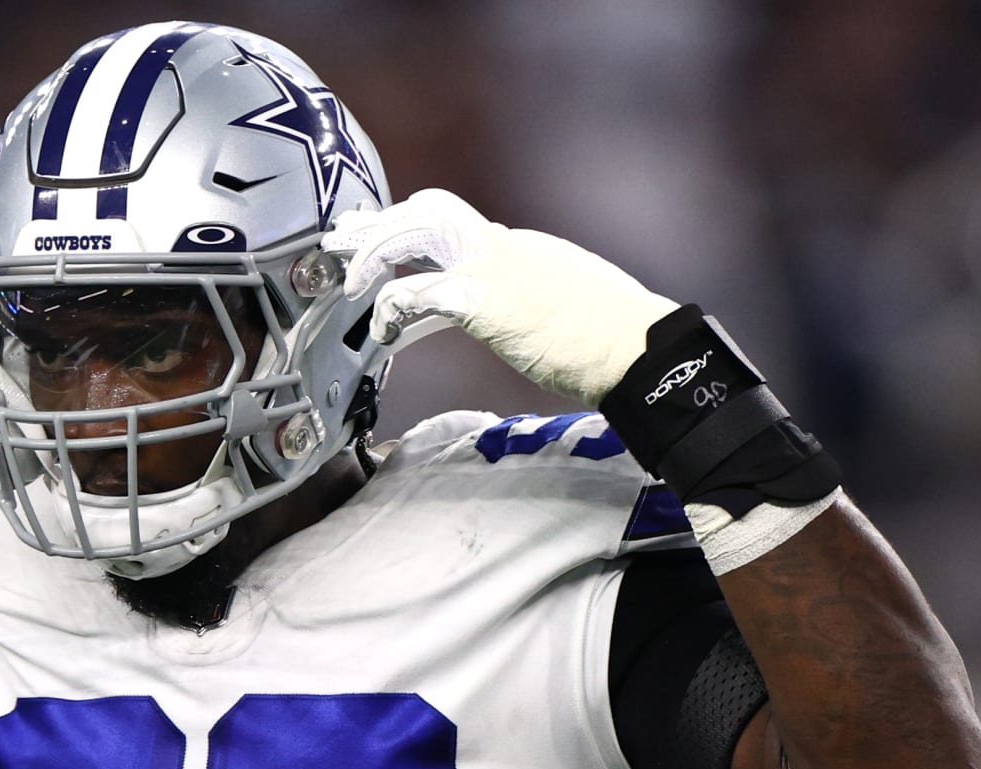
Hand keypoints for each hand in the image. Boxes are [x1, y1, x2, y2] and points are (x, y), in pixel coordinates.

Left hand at [322, 189, 675, 406]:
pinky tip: (382, 331)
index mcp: (518, 247)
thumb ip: (528, 296)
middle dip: (380, 224)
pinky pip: (419, 293)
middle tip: (342, 239)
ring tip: (351, 280)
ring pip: (415, 231)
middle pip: (428, 210)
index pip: (451, 223)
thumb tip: (513, 311)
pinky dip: (391, 308)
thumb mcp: (562, 302)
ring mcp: (494, 268)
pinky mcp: (486, 300)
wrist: (639, 348)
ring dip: (375, 251)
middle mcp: (503, 246)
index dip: (408, 228)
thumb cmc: (610, 339)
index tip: (379, 235)